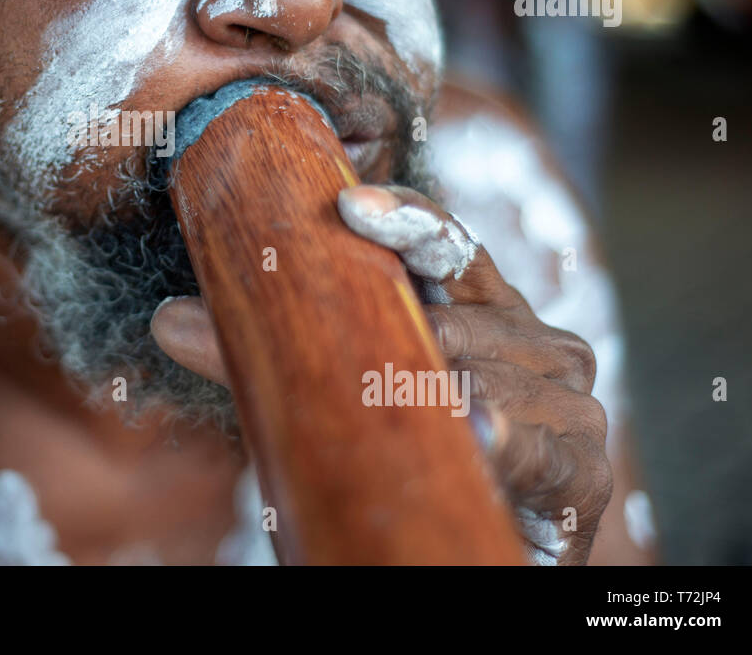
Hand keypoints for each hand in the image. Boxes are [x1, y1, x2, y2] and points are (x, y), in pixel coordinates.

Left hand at [150, 183, 612, 564]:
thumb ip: (266, 354)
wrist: (475, 543)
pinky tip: (480, 435)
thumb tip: (169, 319)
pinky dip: (510, 439)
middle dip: (408, 333)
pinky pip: (547, 447)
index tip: (349, 208)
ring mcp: (566, 401)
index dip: (405, 220)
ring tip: (423, 399)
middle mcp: (532, 341)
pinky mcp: (582, 469)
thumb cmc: (409, 453)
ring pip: (503, 374)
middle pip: (469, 315)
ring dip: (455, 387)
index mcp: (476, 306)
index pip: (445, 245)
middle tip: (361, 355)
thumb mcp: (334, 396)